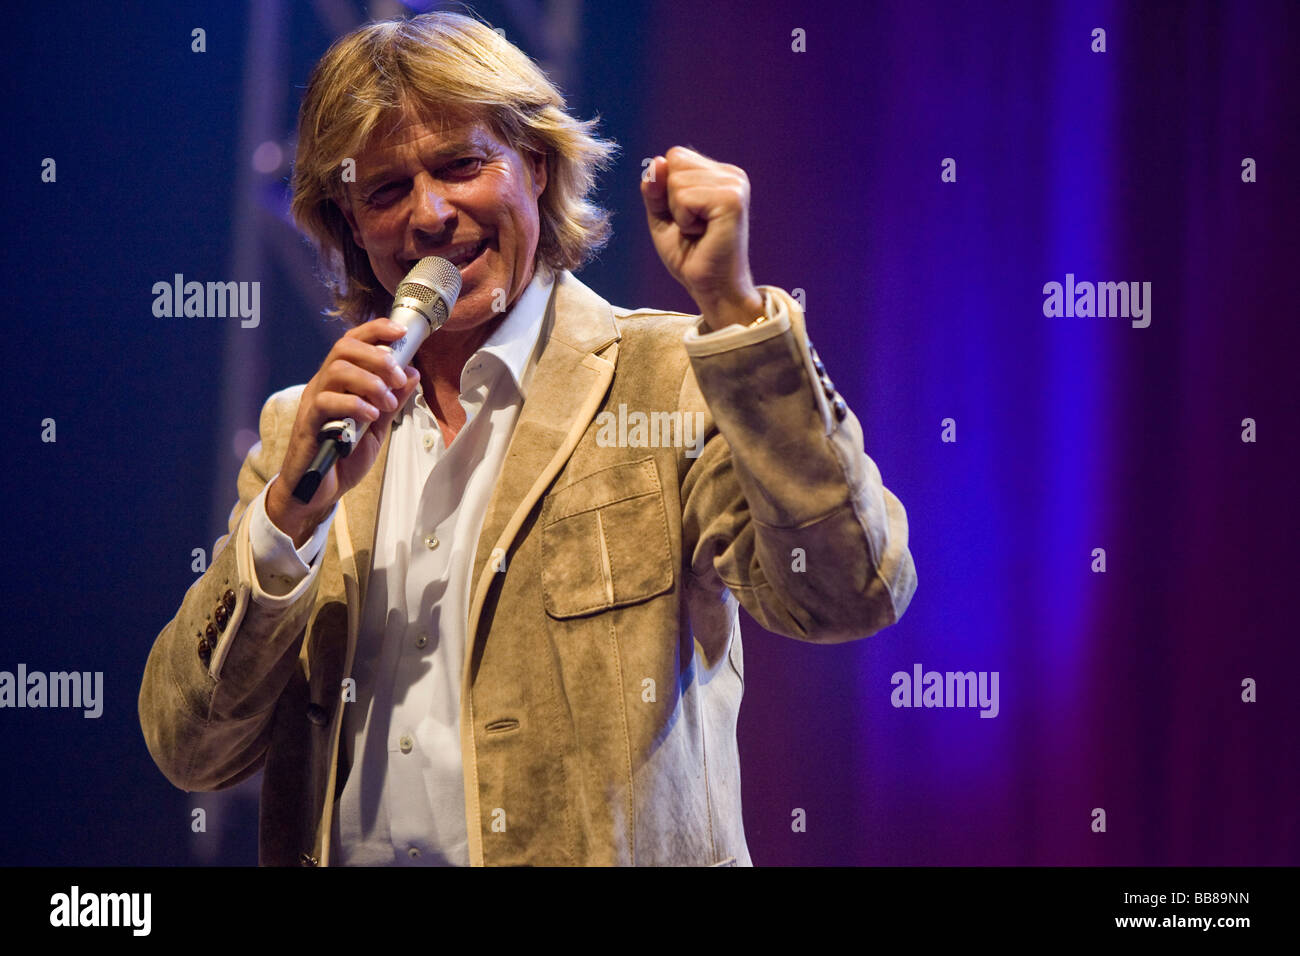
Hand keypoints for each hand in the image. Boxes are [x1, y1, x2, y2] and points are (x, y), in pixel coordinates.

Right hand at [265, 318, 419, 545]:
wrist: (318, 490)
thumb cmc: (343, 456)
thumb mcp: (377, 426)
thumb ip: (392, 401)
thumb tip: (412, 373)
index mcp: (340, 381)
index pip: (353, 341)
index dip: (376, 330)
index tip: (400, 332)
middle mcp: (323, 384)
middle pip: (345, 348)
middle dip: (378, 357)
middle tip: (397, 380)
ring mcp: (314, 401)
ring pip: (337, 370)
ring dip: (370, 381)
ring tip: (386, 402)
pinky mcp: (309, 423)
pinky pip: (327, 401)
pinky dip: (355, 404)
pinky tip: (370, 416)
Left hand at [640, 146, 764, 329]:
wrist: (712, 288)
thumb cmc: (690, 256)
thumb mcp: (662, 216)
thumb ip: (655, 188)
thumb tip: (657, 162)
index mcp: (719, 174)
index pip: (675, 156)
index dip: (666, 189)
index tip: (686, 217)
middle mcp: (732, 174)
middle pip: (675, 161)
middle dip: (671, 200)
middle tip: (693, 227)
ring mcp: (735, 185)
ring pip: (676, 180)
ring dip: (679, 213)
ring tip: (699, 231)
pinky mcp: (732, 200)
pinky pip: (684, 197)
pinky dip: (684, 220)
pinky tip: (704, 233)